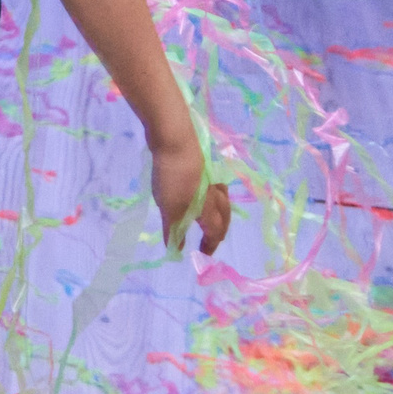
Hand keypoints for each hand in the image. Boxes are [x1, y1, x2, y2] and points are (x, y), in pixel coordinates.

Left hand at [150, 138, 230, 253]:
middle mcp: (215, 194)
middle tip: (212, 238)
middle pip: (224, 216)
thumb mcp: (168, 209)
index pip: (215, 232)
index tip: (204, 253)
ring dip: (220, 211)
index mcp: (209, 209)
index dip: (211, 244)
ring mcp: (211, 177)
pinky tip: (203, 188)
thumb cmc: (173, 178)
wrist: (175, 140)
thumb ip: (173, 230)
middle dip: (220, 230)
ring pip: (223, 198)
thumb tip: (176, 250)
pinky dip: (213, 193)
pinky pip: (214, 185)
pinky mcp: (203, 164)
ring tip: (212, 214)